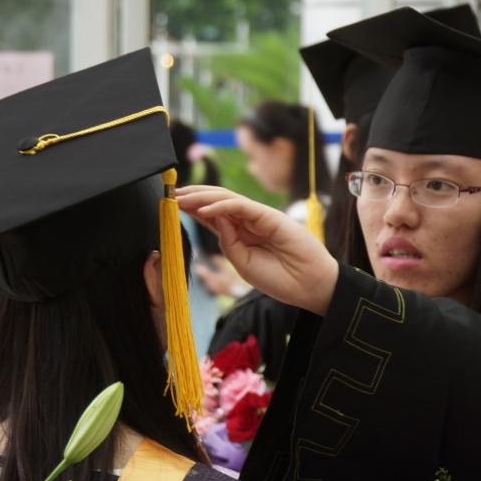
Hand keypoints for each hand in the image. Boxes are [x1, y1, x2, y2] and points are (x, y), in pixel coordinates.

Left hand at [176, 187, 338, 315]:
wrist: (309, 286)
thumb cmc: (280, 279)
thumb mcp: (243, 264)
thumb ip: (227, 242)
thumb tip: (212, 217)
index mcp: (241, 235)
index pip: (213, 216)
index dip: (193, 208)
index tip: (173, 205)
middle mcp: (248, 222)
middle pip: (217, 202)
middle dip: (193, 197)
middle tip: (172, 194)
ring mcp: (259, 217)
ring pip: (226, 198)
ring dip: (202, 196)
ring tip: (181, 197)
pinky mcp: (269, 216)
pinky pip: (241, 206)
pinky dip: (221, 205)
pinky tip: (204, 210)